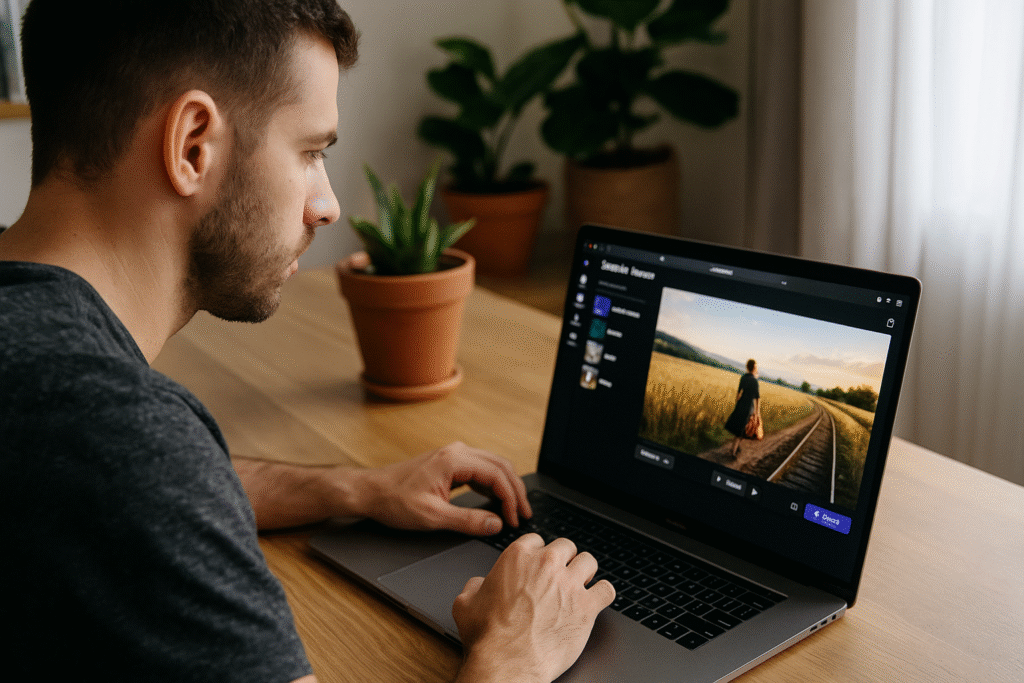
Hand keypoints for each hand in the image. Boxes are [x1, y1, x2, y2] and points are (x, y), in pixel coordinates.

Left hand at [359, 442, 530, 535]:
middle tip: (524, 515)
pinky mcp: (450, 462)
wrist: (370, 491)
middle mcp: (457, 452)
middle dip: (516, 491)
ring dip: (507, 486)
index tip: (515, 520)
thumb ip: (468, 520)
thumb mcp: (432, 517)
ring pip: (493, 466)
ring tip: (515, 509)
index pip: (497, 476)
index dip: (511, 500)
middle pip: (501, 466)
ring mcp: (454, 455)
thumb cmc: (394, 501)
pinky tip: (496, 501)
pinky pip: (481, 469)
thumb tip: (496, 524)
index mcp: (454, 460)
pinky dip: (494, 485)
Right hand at [452, 535, 614, 682]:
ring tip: (580, 584)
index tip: (539, 564)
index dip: (538, 553)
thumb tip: (479, 584)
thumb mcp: (466, 602)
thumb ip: (475, 585)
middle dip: (563, 560)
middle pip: (566, 546)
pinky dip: (603, 594)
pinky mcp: (587, 606)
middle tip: (560, 575)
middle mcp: (546, 564)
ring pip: (588, 562)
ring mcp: (569, 584)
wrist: (508, 662)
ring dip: (584, 573)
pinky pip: (607, 589)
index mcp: (518, 557)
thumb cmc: (488, 636)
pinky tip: (596, 600)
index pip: (537, 540)